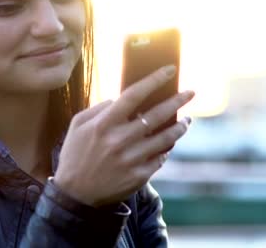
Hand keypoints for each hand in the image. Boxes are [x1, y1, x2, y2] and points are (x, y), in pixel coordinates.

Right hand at [53, 65, 193, 206]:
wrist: (75, 194)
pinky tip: (170, 142)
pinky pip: (160, 158)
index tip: (170, 70)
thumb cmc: (75, 155)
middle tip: (190, 92)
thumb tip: (121, 99)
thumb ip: (99, 108)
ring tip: (187, 120)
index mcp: (104, 124)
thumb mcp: (77, 125)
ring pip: (166, 138)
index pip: (134, 95)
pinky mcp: (139, 176)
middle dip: (177, 100)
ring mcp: (131, 159)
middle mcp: (120, 140)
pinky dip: (167, 148)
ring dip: (180, 126)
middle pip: (157, 115)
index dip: (154, 80)